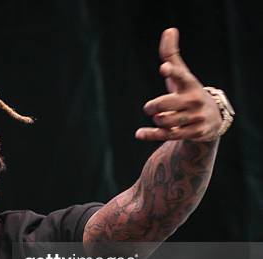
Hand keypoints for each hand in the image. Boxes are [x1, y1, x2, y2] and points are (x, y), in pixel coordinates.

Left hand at [135, 28, 222, 142]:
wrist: (211, 120)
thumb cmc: (189, 92)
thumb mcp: (182, 75)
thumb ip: (171, 56)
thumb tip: (169, 30)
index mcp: (190, 84)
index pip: (180, 76)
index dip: (171, 72)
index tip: (163, 68)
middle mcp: (194, 100)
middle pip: (164, 104)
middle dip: (152, 106)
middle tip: (150, 108)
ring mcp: (195, 118)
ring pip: (164, 121)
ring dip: (157, 120)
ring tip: (160, 118)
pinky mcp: (193, 133)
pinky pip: (167, 135)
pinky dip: (151, 134)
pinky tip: (139, 133)